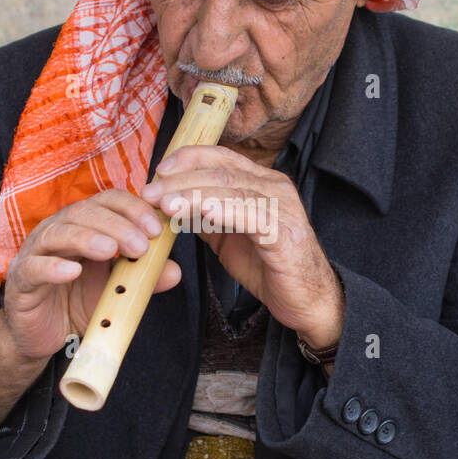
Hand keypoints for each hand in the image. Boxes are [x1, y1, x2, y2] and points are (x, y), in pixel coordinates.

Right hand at [1, 189, 181, 362]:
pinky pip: (34, 268)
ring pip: (59, 234)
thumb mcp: (117, 290)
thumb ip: (144, 278)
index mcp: (84, 225)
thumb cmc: (78, 302)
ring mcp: (37, 253)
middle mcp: (59, 231)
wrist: (43, 335)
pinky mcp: (21, 280)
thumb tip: (175, 271)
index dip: (133, 209)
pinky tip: (73, 272)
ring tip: (111, 251)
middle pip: (85, 212)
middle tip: (140, 245)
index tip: (157, 228)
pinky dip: (53, 268)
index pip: (108, 201)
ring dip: (87, 239)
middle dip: (116, 225)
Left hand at [140, 145, 344, 348]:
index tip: (158, 171)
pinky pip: (252, 216)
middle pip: (222, 171)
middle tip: (151, 192)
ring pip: (232, 190)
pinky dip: (225, 211)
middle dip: (181, 179)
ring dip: (194, 195)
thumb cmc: (269, 268)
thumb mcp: (228, 236)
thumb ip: (205, 216)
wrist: (306, 301)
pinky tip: (203, 213)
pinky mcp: (285, 234)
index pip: (221, 157)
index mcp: (261, 183)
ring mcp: (282, 209)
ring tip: (166, 204)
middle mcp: (274, 188)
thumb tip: (171, 203)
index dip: (188, 158)